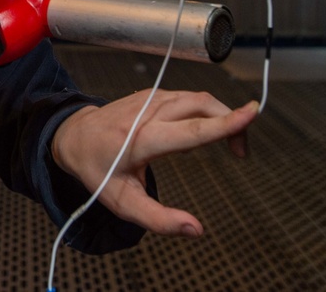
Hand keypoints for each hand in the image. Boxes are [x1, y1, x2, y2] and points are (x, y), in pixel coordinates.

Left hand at [51, 90, 257, 237]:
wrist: (74, 136)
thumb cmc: (98, 171)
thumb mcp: (122, 203)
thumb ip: (158, 220)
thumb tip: (196, 230)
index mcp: (142, 139)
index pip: (191, 129)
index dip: (225, 123)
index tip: (252, 114)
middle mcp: (148, 112)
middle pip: (202, 106)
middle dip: (231, 123)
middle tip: (242, 153)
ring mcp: (151, 98)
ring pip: (199, 99)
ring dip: (222, 117)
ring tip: (231, 147)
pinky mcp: (154, 94)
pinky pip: (189, 98)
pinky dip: (207, 112)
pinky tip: (202, 133)